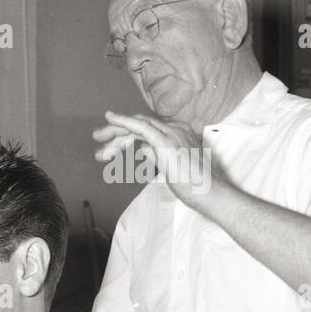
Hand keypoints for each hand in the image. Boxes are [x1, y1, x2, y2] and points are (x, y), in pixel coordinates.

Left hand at [93, 110, 215, 206]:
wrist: (211, 193)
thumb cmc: (196, 186)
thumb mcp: (172, 168)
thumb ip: (157, 155)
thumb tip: (143, 149)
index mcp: (178, 133)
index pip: (148, 128)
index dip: (127, 134)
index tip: (111, 145)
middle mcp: (175, 129)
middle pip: (140, 124)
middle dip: (116, 132)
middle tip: (98, 140)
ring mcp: (172, 134)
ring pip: (137, 127)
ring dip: (115, 134)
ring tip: (99, 146)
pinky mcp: (166, 142)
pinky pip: (141, 127)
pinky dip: (124, 121)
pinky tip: (110, 118)